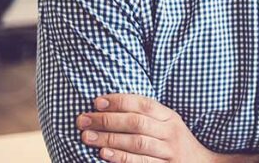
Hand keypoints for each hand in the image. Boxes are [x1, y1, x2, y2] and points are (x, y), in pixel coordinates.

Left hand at [77, 94, 237, 162]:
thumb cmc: (176, 143)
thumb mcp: (168, 124)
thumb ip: (147, 116)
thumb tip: (109, 105)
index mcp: (170, 117)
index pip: (143, 104)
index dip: (119, 101)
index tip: (96, 101)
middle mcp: (171, 132)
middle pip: (136, 122)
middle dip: (107, 120)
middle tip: (83, 120)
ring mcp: (168, 152)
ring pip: (136, 142)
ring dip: (109, 139)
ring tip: (86, 137)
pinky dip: (121, 158)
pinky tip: (104, 154)